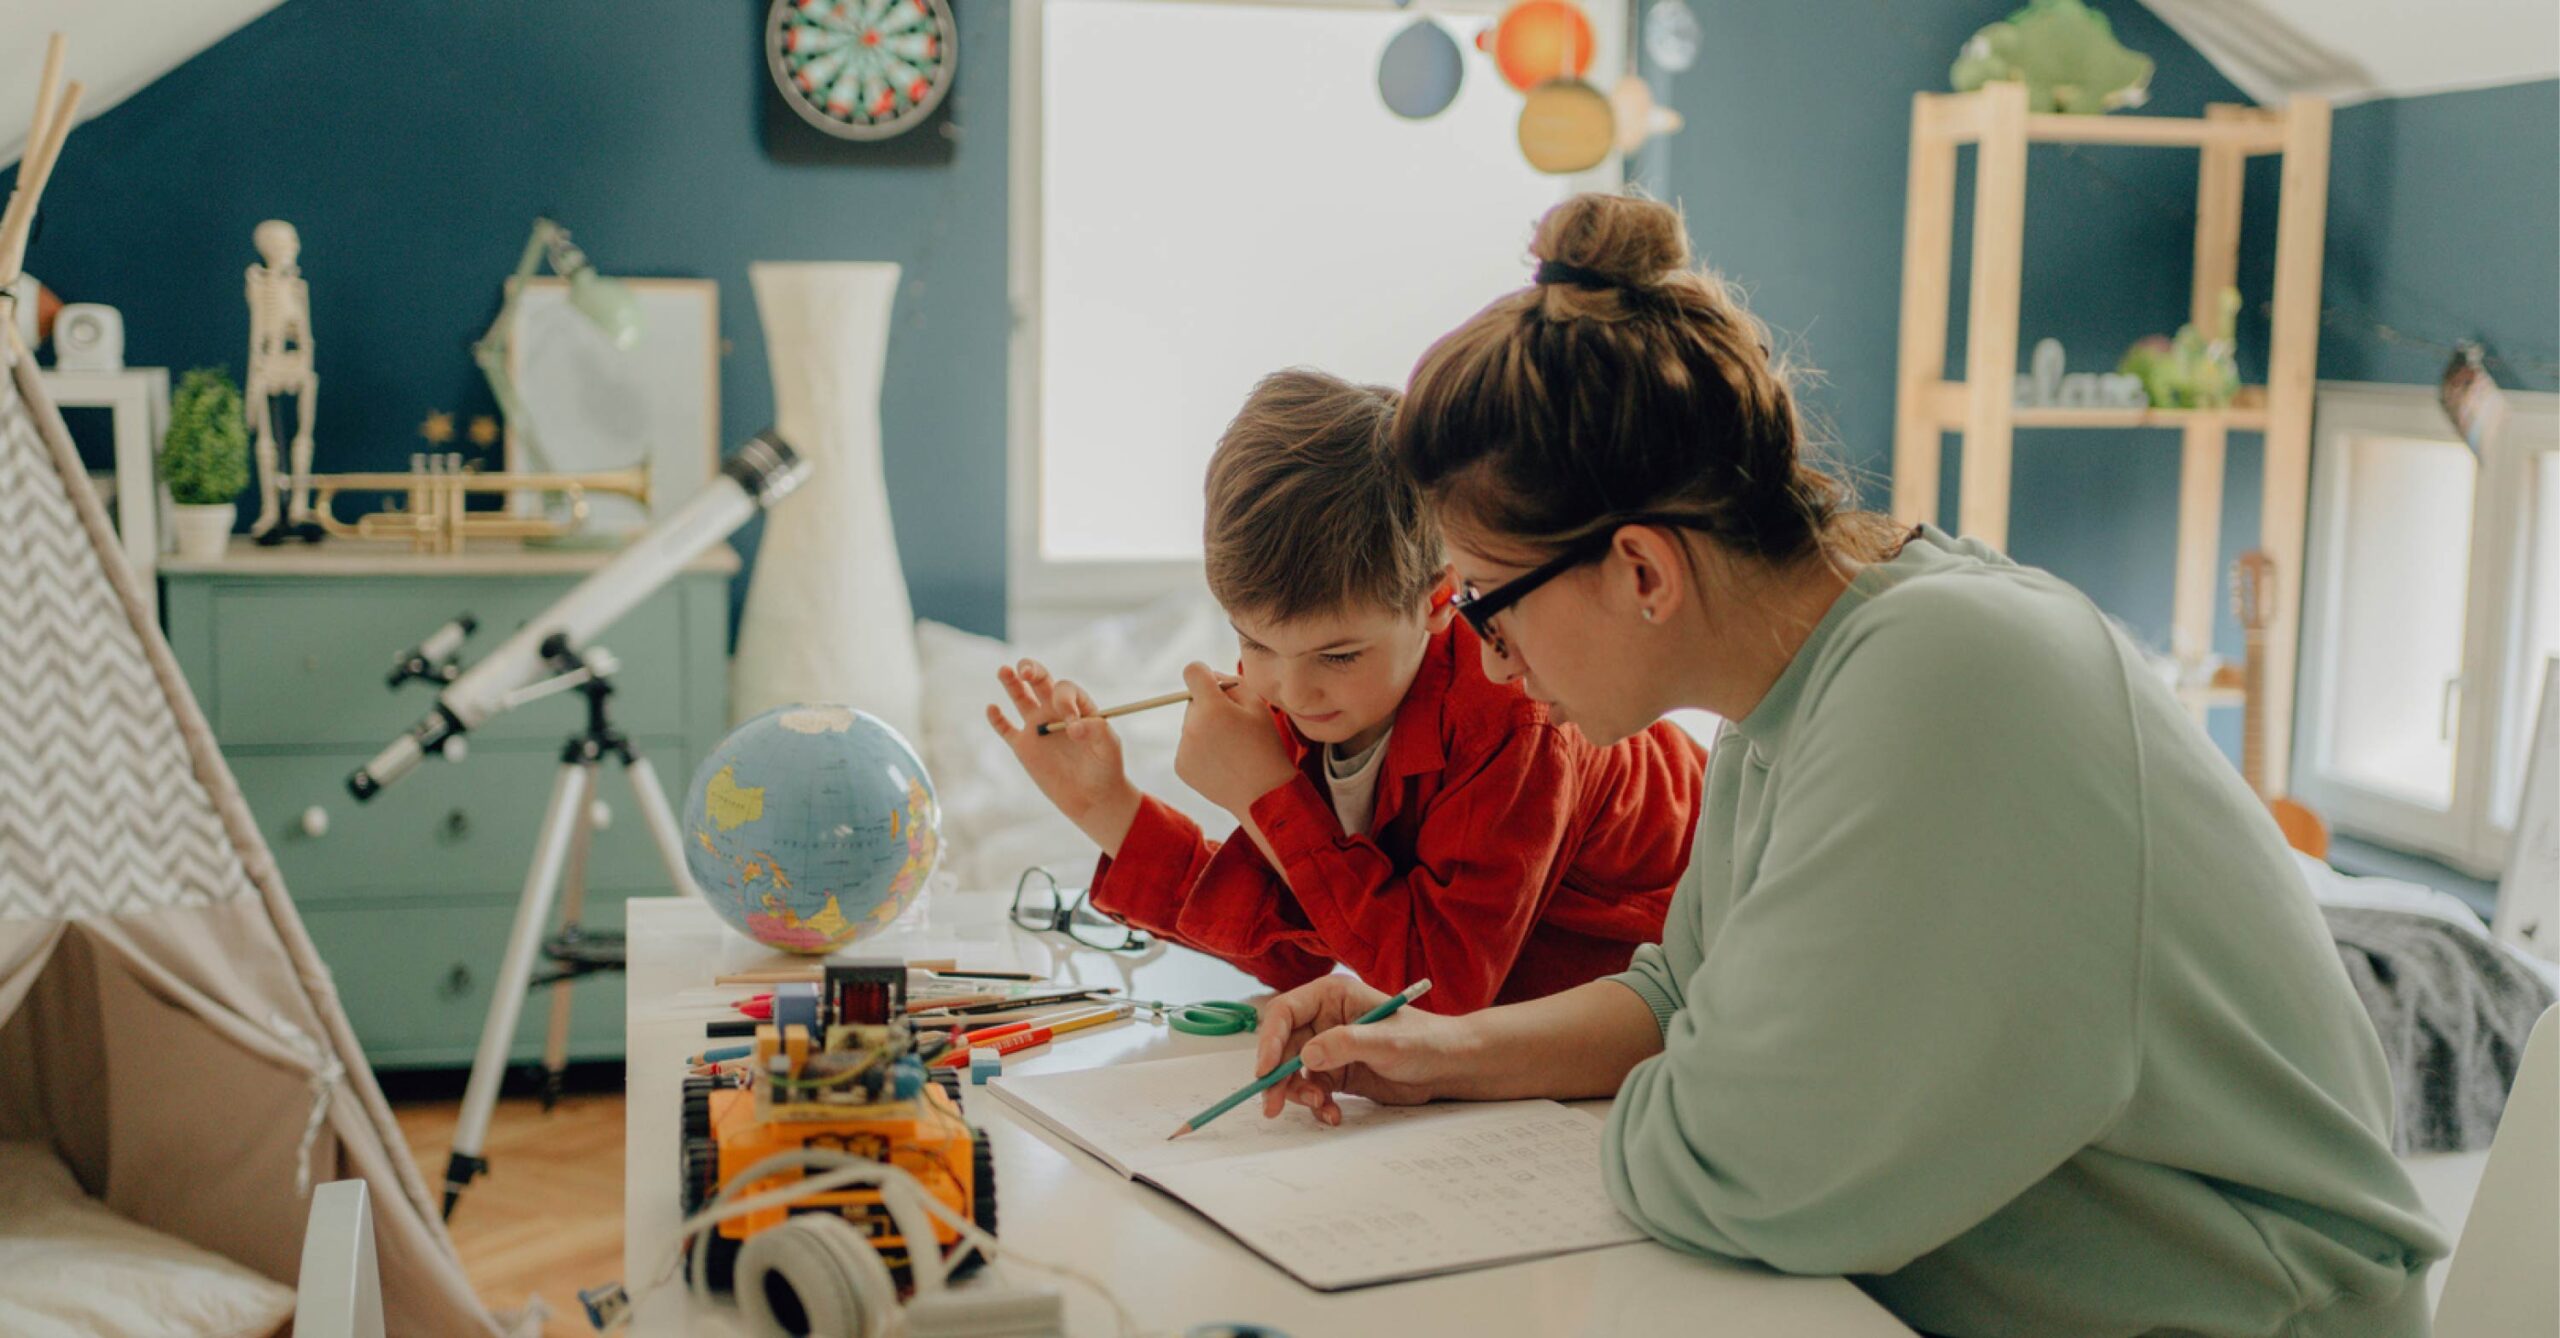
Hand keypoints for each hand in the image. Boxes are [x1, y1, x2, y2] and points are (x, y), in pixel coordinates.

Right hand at [986, 660, 1142, 852]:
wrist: (1093, 797)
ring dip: (1011, 682)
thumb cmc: (1106, 768)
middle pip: (1040, 680)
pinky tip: (992, 709)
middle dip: (1032, 670)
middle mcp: (1055, 711)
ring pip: (1020, 697)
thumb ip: (1097, 731)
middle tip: (1026, 672)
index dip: (1065, 702)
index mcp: (1078, 706)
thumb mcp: (1110, 747)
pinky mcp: (1023, 746)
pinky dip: (997, 719)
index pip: (1065, 690)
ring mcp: (1038, 727)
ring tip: (1004, 670)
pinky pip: (1005, 729)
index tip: (1073, 727)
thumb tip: (1073, 727)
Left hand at [1172, 663, 1299, 817]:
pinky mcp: (1181, 766)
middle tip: (1234, 727)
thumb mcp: (1258, 706)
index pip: (1192, 672)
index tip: (1213, 684)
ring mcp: (1184, 748)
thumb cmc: (1265, 747)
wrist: (1264, 795)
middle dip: (1209, 707)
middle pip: (1192, 702)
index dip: (1203, 674)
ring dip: (1205, 729)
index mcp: (1213, 708)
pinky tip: (1222, 762)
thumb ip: (1232, 682)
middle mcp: (1192, 726)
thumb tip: (1210, 676)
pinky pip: (1188, 747)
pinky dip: (1201, 750)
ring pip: (1190, 725)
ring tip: (1231, 749)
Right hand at [1253, 976, 1477, 1124]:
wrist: (1448, 1067)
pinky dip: (1317, 1105)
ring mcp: (1328, 1048)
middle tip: (1273, 1105)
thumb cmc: (1424, 1041)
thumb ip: (1346, 1044)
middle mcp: (1324, 1020)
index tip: (1266, 1071)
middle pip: (1282, 1047)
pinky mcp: (1336, 1073)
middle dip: (1278, 1077)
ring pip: (1293, 1073)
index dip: (1269, 1041)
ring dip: (1300, 1094)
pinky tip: (1334, 1115)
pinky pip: (1313, 1090)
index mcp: (1331, 996)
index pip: (1285, 1013)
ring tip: (1322, 1107)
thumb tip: (1306, 1057)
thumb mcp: (1386, 1041)